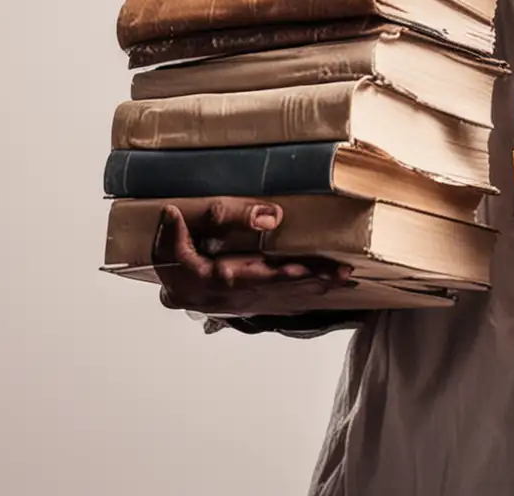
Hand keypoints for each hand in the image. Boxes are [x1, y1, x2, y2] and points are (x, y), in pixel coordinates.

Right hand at [151, 198, 355, 316]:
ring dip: (317, 288)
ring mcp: (251, 300)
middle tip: (344, 273)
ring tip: (344, 278)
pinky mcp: (258, 301)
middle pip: (283, 288)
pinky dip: (308, 296)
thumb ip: (174, 234)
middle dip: (314, 281)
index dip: (282, 274)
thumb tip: (173, 212)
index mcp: (222, 278)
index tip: (305, 269)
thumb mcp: (169, 250)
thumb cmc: (175, 270)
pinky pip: (287, 300)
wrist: (177, 294)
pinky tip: (327, 290)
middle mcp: (241, 294)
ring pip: (289, 296)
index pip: (256, 276)